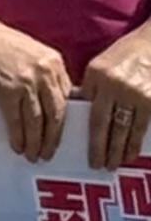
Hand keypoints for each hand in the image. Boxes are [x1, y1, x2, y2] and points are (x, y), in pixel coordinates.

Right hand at [0, 0, 74, 162]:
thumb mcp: (26, 53)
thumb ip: (38, 73)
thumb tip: (39, 100)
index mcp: (54, 61)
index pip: (66, 97)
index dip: (63, 119)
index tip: (58, 132)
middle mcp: (46, 71)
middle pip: (57, 112)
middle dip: (53, 137)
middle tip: (49, 151)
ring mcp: (27, 81)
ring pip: (38, 120)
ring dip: (37, 141)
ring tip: (34, 154)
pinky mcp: (6, 89)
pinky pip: (16, 120)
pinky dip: (18, 136)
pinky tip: (18, 145)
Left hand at [90, 21, 150, 173]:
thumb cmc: (125, 54)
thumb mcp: (100, 66)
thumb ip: (90, 88)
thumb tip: (76, 112)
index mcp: (97, 77)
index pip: (90, 115)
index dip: (89, 138)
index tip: (85, 153)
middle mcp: (116, 87)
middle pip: (107, 126)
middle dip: (104, 150)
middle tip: (100, 166)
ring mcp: (137, 93)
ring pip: (127, 129)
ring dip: (122, 150)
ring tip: (117, 163)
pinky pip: (144, 125)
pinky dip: (138, 140)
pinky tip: (133, 151)